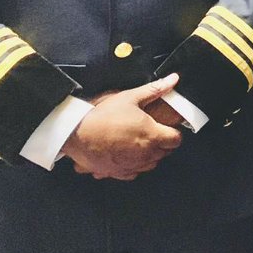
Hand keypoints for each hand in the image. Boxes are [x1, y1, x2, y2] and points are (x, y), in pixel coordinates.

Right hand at [63, 74, 183, 180]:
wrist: (76, 133)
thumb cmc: (102, 116)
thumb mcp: (130, 97)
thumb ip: (155, 89)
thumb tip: (172, 80)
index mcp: (152, 136)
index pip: (176, 140)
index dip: (174, 133)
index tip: (168, 128)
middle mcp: (145, 154)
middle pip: (165, 153)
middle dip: (162, 143)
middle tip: (152, 131)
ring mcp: (131, 165)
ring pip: (151, 164)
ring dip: (150, 155)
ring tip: (139, 142)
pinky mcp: (117, 173)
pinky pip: (133, 172)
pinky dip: (133, 165)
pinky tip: (126, 154)